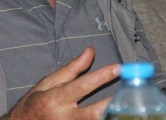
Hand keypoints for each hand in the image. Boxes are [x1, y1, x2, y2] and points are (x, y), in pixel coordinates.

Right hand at [0, 47, 118, 119]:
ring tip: (128, 105)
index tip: (119, 67)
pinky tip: (116, 115)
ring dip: (112, 116)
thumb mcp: (47, 83)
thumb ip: (71, 69)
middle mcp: (63, 118)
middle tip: (131, 93)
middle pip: (93, 114)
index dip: (101, 76)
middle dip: (113, 104)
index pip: (81, 86)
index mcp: (54, 99)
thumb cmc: (34, 105)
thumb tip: (90, 51)